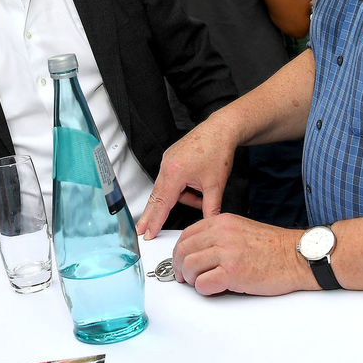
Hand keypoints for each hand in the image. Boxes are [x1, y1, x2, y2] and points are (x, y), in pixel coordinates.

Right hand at [136, 116, 237, 237]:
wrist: (221, 129)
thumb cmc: (218, 151)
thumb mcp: (216, 185)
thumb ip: (211, 209)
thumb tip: (208, 223)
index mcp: (175, 173)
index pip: (162, 204)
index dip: (155, 221)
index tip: (147, 233)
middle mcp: (167, 166)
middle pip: (156, 197)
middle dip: (150, 215)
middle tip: (141, 229)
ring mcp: (168, 161)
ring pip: (168, 188)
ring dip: (181, 197)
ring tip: (201, 195)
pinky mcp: (172, 158)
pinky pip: (172, 179)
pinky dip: (182, 188)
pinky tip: (197, 186)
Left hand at [172, 214, 310, 295]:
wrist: (298, 256)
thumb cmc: (275, 247)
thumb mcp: (241, 230)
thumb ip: (219, 236)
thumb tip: (199, 251)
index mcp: (222, 222)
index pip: (186, 235)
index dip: (179, 252)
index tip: (180, 261)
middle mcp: (222, 234)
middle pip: (183, 251)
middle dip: (179, 267)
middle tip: (184, 277)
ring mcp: (227, 253)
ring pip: (189, 267)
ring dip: (191, 280)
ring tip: (201, 283)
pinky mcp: (233, 273)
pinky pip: (204, 284)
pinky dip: (204, 290)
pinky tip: (213, 289)